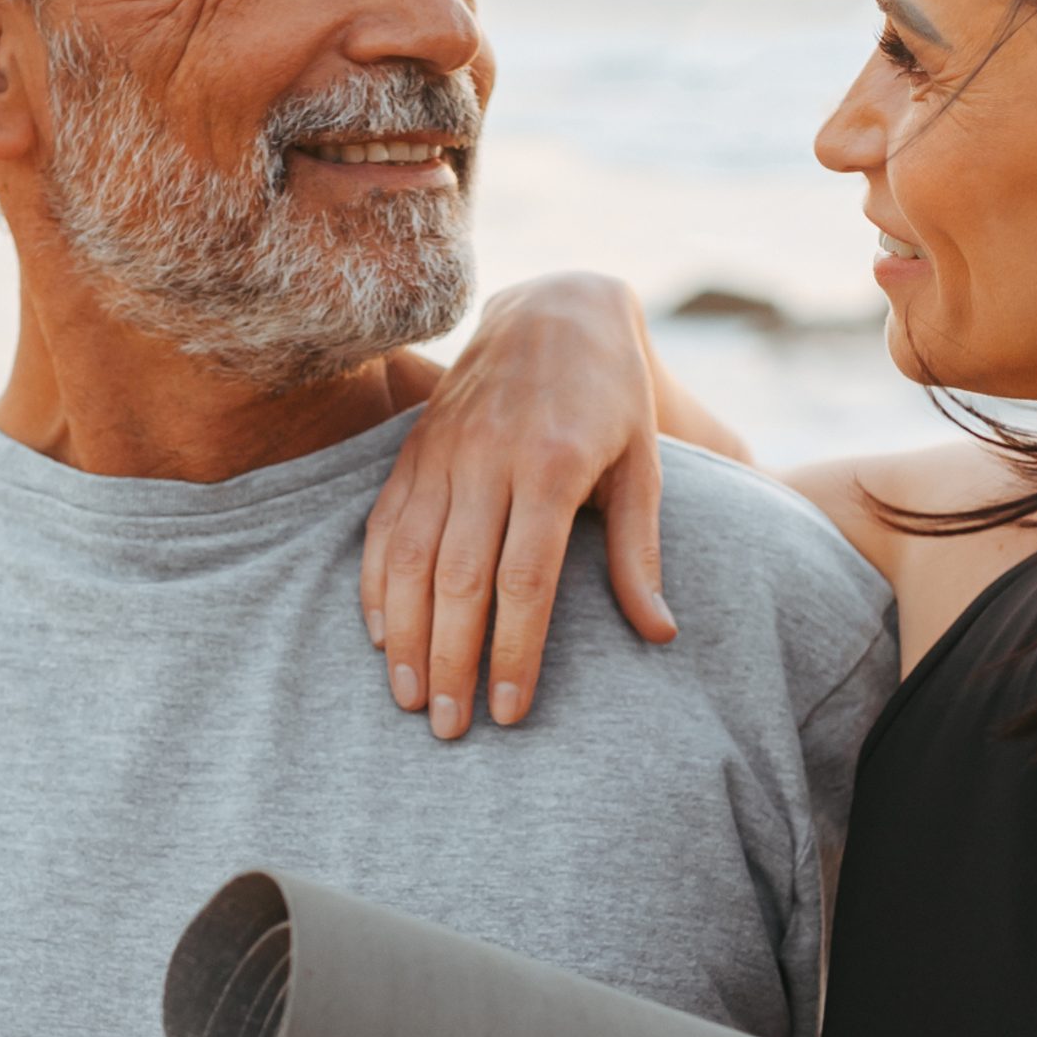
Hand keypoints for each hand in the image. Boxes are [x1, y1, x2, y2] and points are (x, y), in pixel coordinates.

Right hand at [361, 272, 676, 737]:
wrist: (555, 309)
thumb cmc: (612, 398)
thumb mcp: (642, 466)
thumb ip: (639, 552)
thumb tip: (659, 634)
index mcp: (550, 465)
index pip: (524, 579)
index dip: (513, 650)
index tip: (510, 711)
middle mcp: (486, 458)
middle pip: (459, 579)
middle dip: (452, 659)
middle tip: (449, 728)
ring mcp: (442, 452)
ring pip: (411, 557)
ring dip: (406, 635)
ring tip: (410, 698)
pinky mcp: (413, 449)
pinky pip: (383, 525)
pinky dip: (376, 584)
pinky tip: (381, 636)